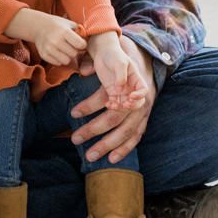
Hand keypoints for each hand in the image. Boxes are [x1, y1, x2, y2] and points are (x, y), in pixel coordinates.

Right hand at [5, 8, 86, 65]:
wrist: (37, 26)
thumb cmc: (56, 25)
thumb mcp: (68, 23)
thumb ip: (79, 31)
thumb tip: (88, 39)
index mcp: (64, 31)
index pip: (80, 44)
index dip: (82, 44)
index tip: (79, 42)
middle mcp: (56, 41)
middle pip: (74, 53)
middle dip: (74, 50)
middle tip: (70, 45)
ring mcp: (49, 49)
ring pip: (66, 61)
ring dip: (67, 56)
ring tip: (64, 50)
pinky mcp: (44, 55)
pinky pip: (57, 63)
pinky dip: (59, 59)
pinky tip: (57, 52)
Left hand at [71, 36, 155, 163]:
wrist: (142, 62)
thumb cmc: (118, 63)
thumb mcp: (107, 58)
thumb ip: (93, 63)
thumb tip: (83, 70)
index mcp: (125, 83)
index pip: (105, 96)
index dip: (89, 105)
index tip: (73, 112)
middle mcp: (134, 99)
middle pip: (113, 117)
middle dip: (93, 130)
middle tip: (75, 138)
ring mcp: (141, 111)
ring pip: (124, 131)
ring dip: (107, 145)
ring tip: (90, 156)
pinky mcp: (144, 119)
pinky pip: (135, 136)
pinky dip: (125, 149)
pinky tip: (112, 159)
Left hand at [87, 32, 147, 110]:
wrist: (102, 52)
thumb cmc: (114, 55)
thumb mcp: (119, 63)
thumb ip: (121, 76)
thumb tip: (119, 91)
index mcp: (137, 79)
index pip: (143, 90)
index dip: (140, 95)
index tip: (131, 96)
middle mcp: (131, 86)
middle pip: (137, 101)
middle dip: (133, 106)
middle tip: (125, 105)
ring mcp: (122, 90)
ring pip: (125, 104)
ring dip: (121, 108)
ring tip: (112, 105)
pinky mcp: (112, 92)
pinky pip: (114, 102)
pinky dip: (112, 106)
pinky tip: (108, 104)